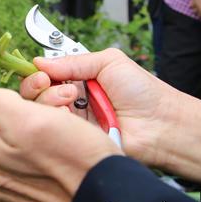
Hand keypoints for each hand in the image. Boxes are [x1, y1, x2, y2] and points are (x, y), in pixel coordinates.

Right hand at [18, 48, 200, 186]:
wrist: (163, 125)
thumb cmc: (143, 92)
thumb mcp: (109, 62)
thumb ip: (73, 61)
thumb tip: (39, 60)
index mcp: (79, 80)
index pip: (46, 76)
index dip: (37, 73)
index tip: (39, 71)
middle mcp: (72, 101)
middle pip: (36, 94)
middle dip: (38, 86)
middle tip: (48, 82)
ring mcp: (73, 123)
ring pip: (41, 112)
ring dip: (50, 100)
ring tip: (71, 98)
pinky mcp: (75, 141)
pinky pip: (53, 130)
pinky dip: (57, 119)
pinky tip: (70, 114)